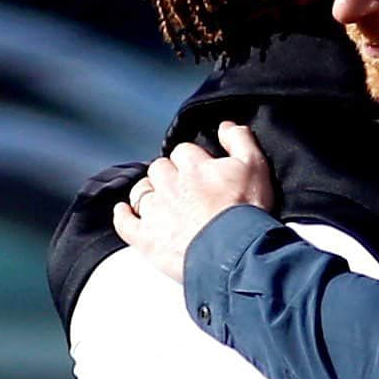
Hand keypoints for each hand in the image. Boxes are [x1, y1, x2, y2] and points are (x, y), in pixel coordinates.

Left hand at [113, 121, 273, 282]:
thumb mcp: (255, 166)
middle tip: (187, 189)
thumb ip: (240, 140)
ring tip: (164, 202)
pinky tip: (124, 212)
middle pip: (160, 168)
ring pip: (141, 192)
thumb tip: (225, 125)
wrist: (236, 253)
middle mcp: (169, 184)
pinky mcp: (146, 238)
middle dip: (170, 175)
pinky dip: (123, 215)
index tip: (204, 172)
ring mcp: (155, 211)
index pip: (185, 151)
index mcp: (193, 165)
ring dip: (149, 192)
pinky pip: (124, 222)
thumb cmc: (248, 210)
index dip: (194, 160)